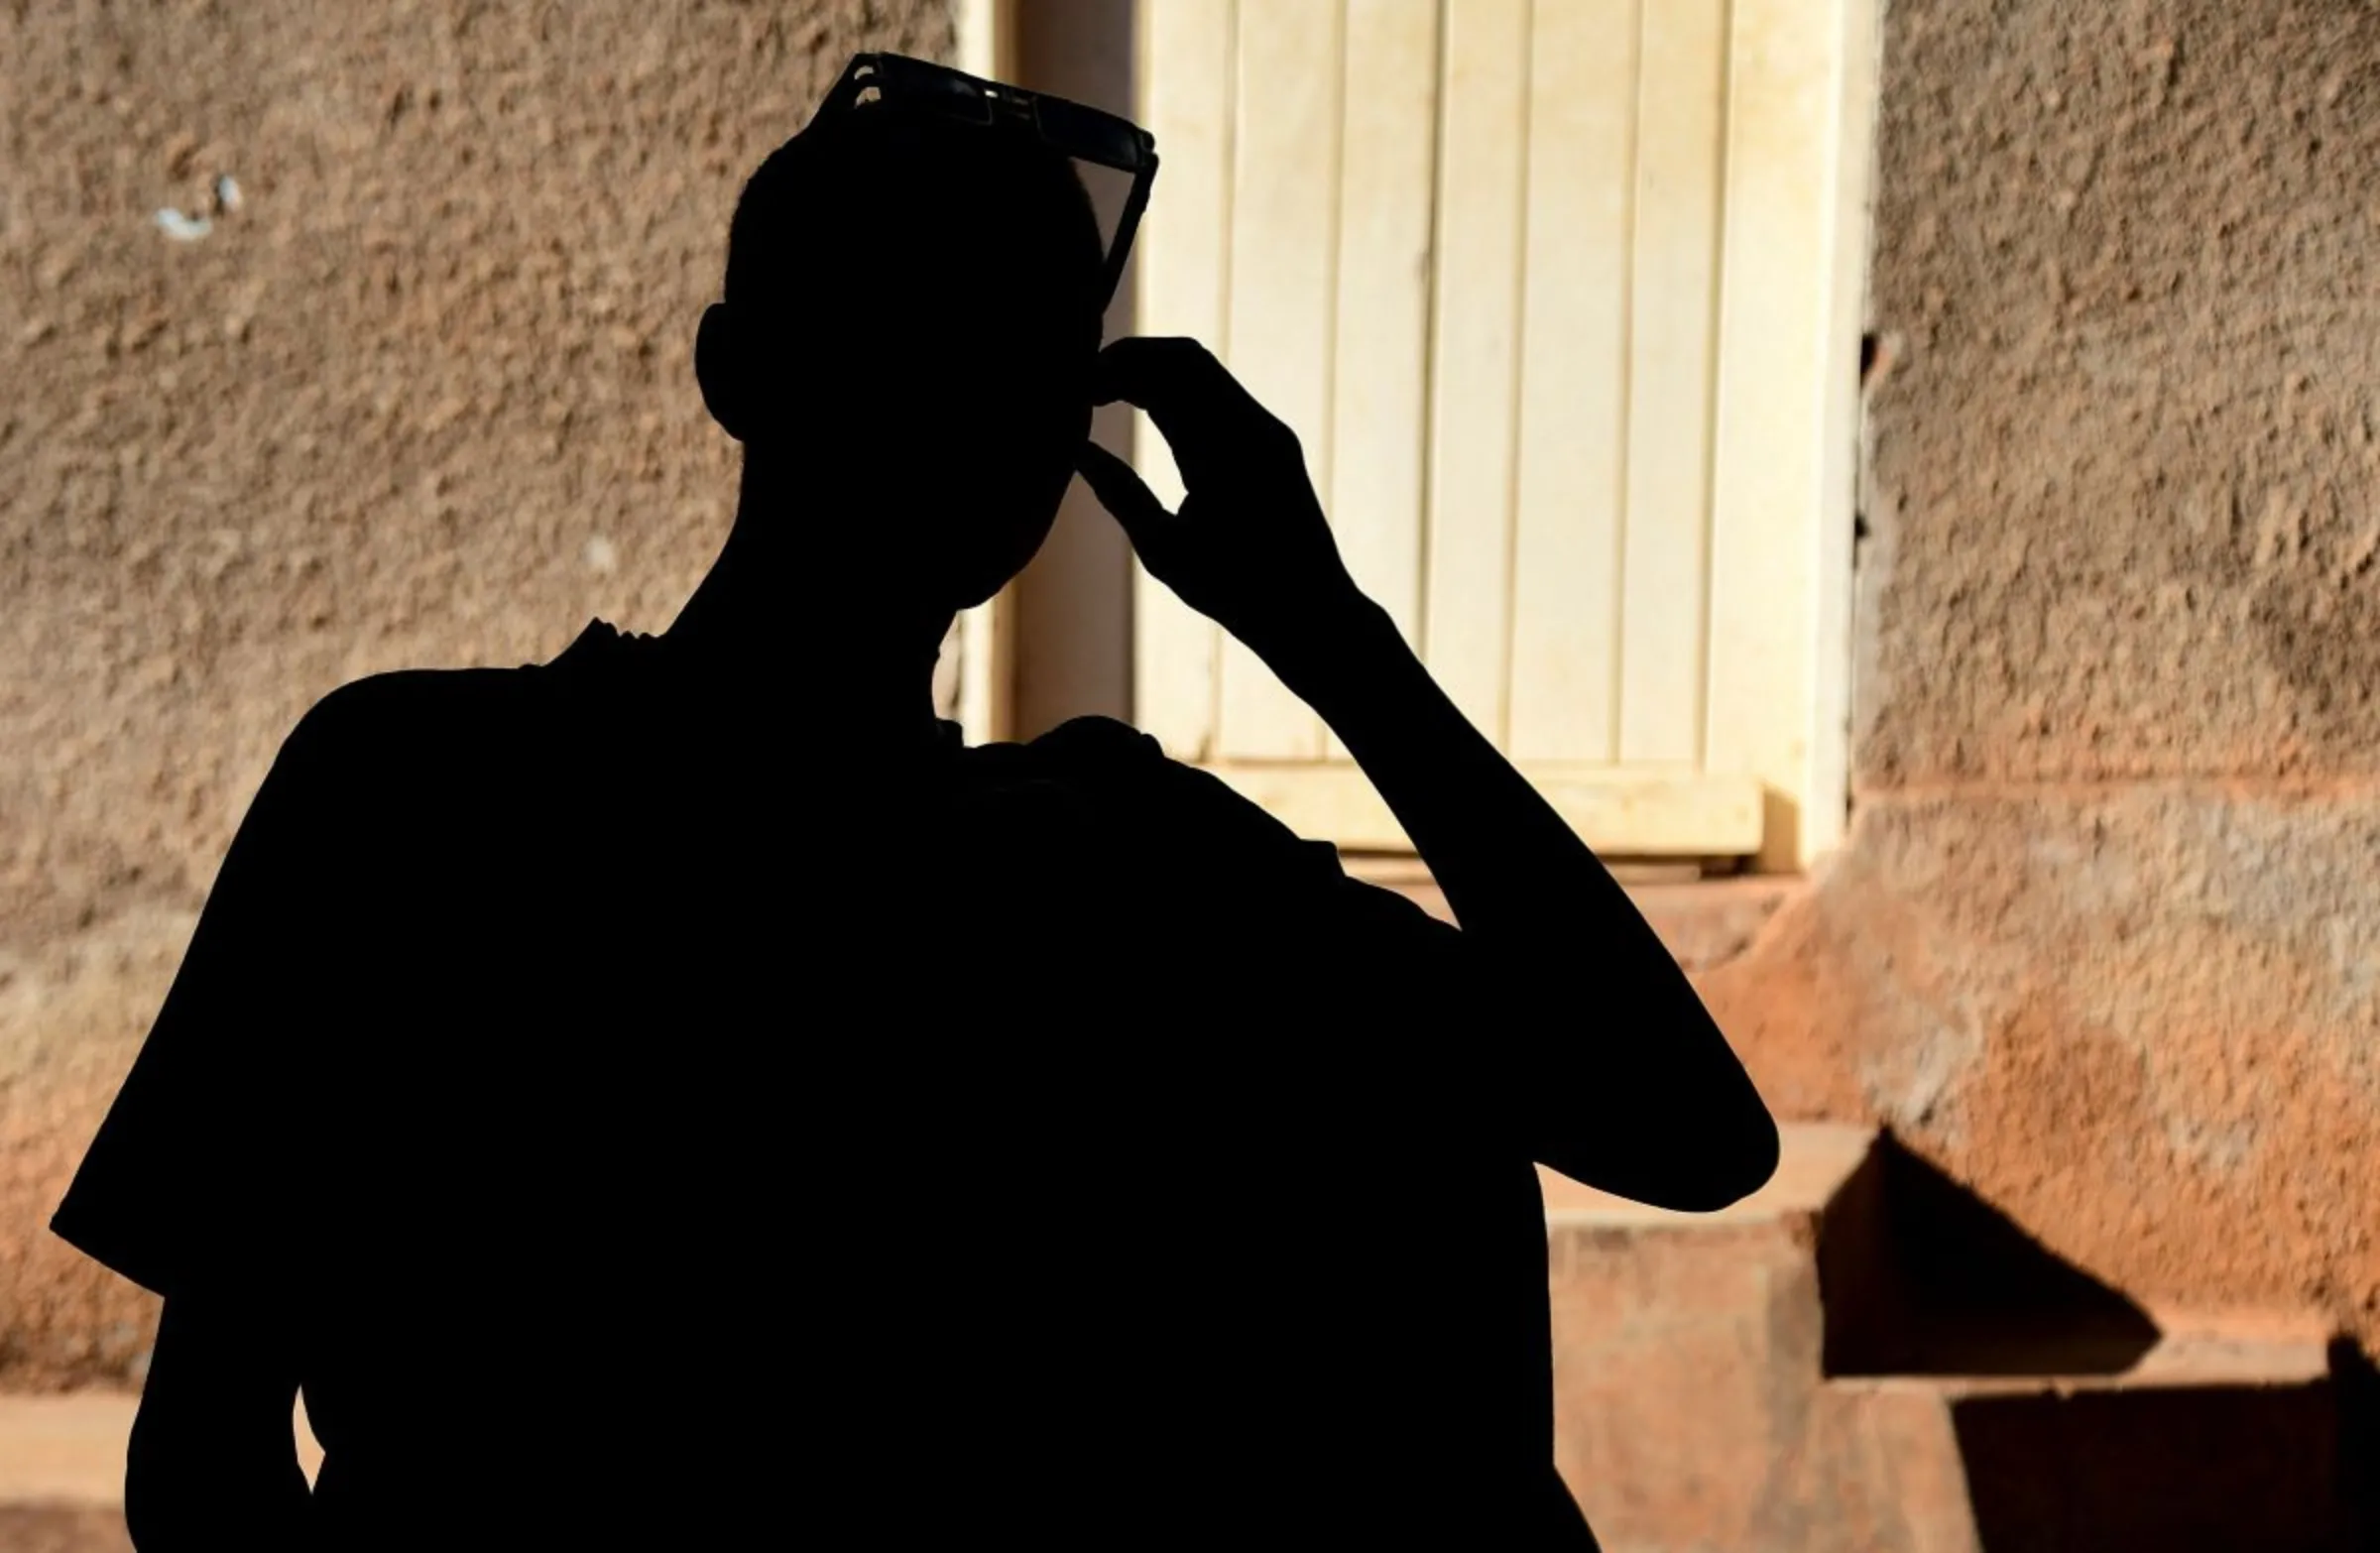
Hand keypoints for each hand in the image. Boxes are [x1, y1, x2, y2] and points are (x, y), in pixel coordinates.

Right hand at [1074, 337, 1369, 667]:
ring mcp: (1269, 432)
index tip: (1073, 390)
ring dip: (1155, 374)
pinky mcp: (1274, 442)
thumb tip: (1077, 450)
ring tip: (1104, 394)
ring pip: (1204, 373)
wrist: (1314, 613)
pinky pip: (1220, 397)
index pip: (1164, 375)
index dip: (1114, 369)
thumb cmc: (1235, 594)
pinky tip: (1144, 409)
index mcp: (1226, 452)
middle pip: (1185, 358)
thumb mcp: (1164, 551)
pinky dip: (1179, 393)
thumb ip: (1119, 494)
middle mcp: (1253, 428)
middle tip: (1083, 385)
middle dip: (1131, 360)